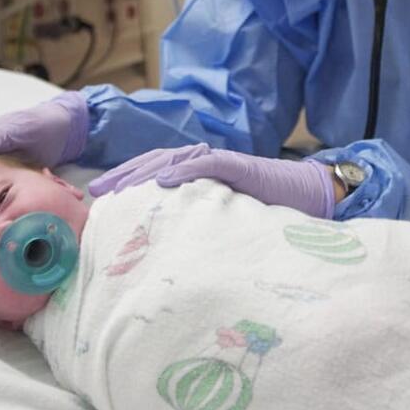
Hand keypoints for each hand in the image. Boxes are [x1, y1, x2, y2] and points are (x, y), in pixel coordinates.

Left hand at [88, 145, 335, 218]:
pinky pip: (208, 165)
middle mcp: (209, 165)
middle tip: (95, 193)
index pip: (157, 172)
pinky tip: (161, 181)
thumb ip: (199, 224)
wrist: (315, 195)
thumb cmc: (274, 212)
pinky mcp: (243, 168)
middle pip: (157, 162)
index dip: (128, 181)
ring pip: (176, 160)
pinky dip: (183, 171)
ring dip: (143, 171)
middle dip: (124, 175)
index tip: (99, 200)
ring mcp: (226, 164)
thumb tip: (166, 250)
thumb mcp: (226, 220)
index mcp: (203, 177)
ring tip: (117, 187)